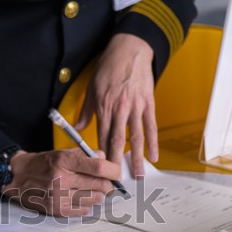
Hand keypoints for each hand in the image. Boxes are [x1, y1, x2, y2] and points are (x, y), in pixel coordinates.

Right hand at [3, 148, 120, 216]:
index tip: (116, 173)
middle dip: (108, 184)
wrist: (18, 177)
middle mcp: (61, 179)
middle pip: (100, 185)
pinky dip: (87, 204)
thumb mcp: (62, 152)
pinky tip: (79, 198)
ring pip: (95, 199)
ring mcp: (58, 196)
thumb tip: (106, 160)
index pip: (99, 168)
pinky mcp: (56, 210)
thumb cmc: (43, 164)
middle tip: (106, 183)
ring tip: (90, 189)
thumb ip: (86, 155)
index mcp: (63, 161)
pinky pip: (84, 210)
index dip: (114, 171)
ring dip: (97, 195)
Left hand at [75, 33, 156, 176]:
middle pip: (118, 141)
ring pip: (136, 137)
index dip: (100, 155)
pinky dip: (153, 142)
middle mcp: (120, 109)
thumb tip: (77, 129)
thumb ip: (85, 112)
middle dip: (117, 162)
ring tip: (138, 175)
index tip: (100, 171)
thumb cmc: (108, 68)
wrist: (129, 49)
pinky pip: (151, 126)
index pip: (101, 136)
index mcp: (104, 107)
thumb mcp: (91, 89)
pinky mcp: (148, 103)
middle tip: (118, 181)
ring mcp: (136, 107)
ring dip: (137, 158)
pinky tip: (154, 156)